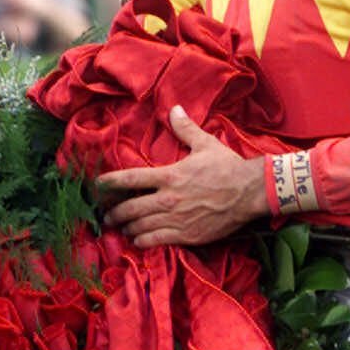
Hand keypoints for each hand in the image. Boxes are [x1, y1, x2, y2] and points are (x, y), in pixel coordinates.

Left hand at [93, 107, 266, 247]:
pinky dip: (142, 241)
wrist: (251, 192)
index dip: (110, 182)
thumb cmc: (228, 168)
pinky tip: (137, 240)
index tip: (98, 185)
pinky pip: (156, 240)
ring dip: (126, 228)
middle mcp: (168, 198)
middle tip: (106, 215)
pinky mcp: (186, 235)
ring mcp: (176, 218)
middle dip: (113, 213)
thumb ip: (185, 129)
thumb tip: (174, 109)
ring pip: (140, 226)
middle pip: (129, 208)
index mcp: (169, 176)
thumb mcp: (206, 144)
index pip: (130, 179)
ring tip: (120, 228)